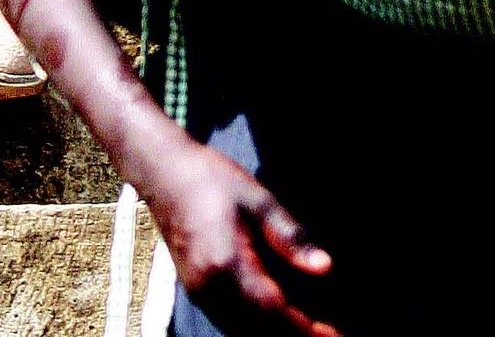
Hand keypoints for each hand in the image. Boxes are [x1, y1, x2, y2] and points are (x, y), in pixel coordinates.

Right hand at [137, 134, 339, 336]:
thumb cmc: (212, 179)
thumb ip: (290, 236)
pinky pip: (229, 321)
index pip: (271, 310)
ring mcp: (199, 292)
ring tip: (311, 330)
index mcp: (226, 264)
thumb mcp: (258, 199)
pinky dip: (255, 326)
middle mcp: (209, 288)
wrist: (163, 173)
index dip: (302, 328)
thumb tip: (325, 267)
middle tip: (330, 335)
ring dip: (274, 333)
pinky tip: (278, 318)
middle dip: (293, 335)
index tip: (332, 333)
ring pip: (240, 330)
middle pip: (255, 329)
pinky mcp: (196, 290)